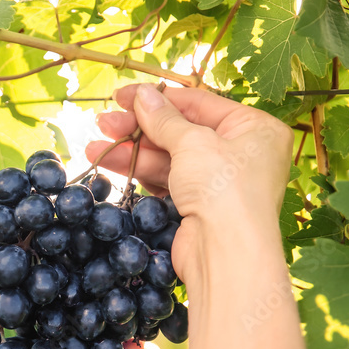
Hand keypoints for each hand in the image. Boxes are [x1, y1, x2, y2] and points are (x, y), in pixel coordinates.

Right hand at [85, 84, 293, 282]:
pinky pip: (167, 181)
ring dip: (131, 151)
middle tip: (103, 123)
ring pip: (169, 158)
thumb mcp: (193, 143)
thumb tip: (142, 95)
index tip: (122, 95)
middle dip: (139, 127)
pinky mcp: (198, 206)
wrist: (226, 253)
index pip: (199, 103)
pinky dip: (140, 173)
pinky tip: (112, 165)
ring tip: (94, 148)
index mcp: (254, 129)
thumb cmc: (224, 189)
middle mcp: (240, 153)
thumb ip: (164, 118)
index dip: (158, 98)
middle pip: (181, 131)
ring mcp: (218, 182)